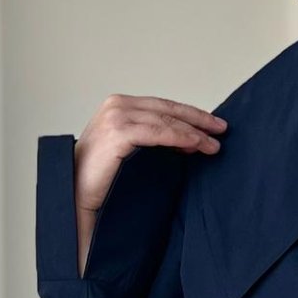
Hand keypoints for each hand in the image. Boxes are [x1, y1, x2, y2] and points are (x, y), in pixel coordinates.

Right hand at [72, 94, 226, 275]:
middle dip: (198, 119)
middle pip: (168, 109)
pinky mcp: (119, 132)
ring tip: (213, 144)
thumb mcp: (132, 150)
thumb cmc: (102, 177)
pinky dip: (181, 137)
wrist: (76, 192)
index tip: (212, 124)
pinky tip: (196, 145)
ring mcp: (117, 116)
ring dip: (194, 131)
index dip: (189, 114)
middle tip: (221, 129)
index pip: (162, 106)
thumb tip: (189, 139)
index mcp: (119, 105)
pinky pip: (159, 133)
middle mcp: (117, 105)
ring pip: (166, 120)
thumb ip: (154, 139)